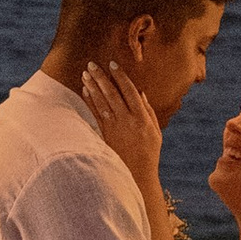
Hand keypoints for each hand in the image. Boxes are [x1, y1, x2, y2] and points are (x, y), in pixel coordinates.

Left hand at [79, 56, 164, 198]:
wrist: (137, 175)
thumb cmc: (149, 153)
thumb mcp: (155, 132)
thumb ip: (148, 111)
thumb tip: (140, 92)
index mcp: (142, 118)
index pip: (130, 90)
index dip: (120, 76)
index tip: (112, 63)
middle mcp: (127, 120)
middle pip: (112, 94)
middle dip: (101, 77)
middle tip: (91, 64)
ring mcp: (115, 128)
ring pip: (101, 103)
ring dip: (92, 87)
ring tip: (85, 74)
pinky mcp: (105, 135)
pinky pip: (95, 115)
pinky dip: (89, 102)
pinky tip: (84, 91)